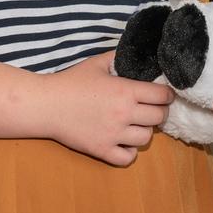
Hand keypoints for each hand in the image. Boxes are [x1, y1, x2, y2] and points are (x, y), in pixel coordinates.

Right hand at [45, 52, 173, 165]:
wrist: (46, 105)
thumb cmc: (71, 82)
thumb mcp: (98, 63)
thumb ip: (119, 58)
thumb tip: (135, 54)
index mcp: (126, 91)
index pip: (162, 96)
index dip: (166, 94)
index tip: (163, 94)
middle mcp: (124, 113)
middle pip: (159, 117)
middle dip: (159, 112)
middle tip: (151, 109)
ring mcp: (114, 135)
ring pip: (146, 138)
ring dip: (144, 131)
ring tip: (135, 124)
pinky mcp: (102, 150)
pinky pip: (128, 158)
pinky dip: (129, 152)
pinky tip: (123, 142)